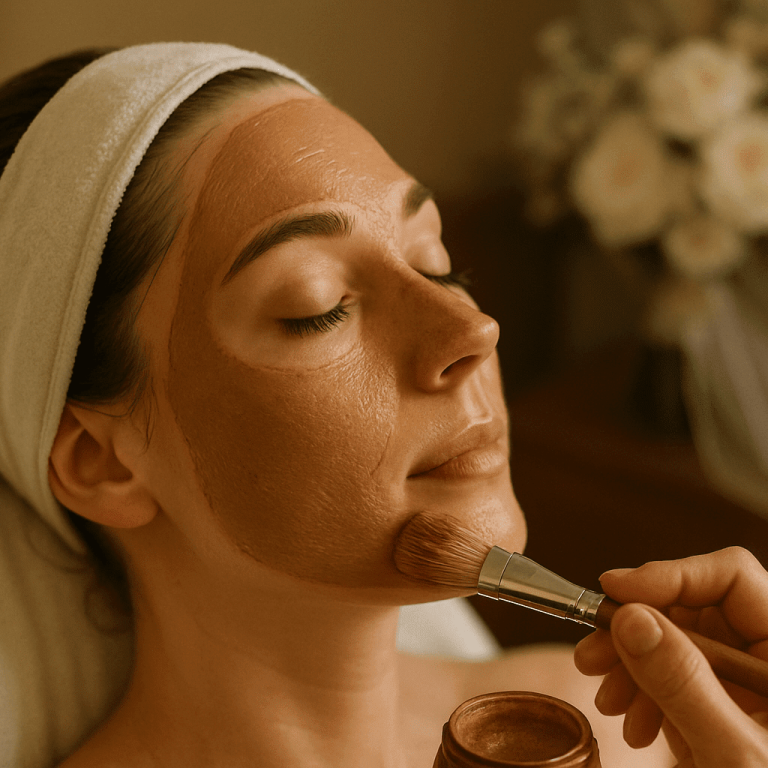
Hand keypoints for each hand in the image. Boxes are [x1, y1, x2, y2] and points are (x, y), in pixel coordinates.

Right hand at [574, 547, 767, 765]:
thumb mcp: (731, 756)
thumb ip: (683, 684)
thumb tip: (631, 617)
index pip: (733, 578)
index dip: (671, 574)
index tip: (615, 590)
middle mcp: (767, 660)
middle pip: (693, 605)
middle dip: (636, 626)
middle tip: (592, 650)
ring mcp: (742, 683)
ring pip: (673, 636)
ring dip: (630, 662)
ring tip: (607, 698)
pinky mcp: (718, 704)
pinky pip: (670, 672)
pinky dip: (640, 690)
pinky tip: (631, 721)